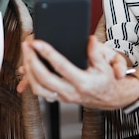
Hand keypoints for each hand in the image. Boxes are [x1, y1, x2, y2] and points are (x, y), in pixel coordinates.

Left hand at [17, 35, 138, 109]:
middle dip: (31, 61)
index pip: (61, 66)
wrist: (112, 98)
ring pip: (39, 88)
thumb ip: (96, 52)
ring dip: (29, 71)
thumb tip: (90, 40)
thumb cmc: (108, 79)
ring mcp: (64, 97)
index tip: (37, 42)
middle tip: (26, 46)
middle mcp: (71, 92)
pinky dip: (31, 81)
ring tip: (25, 55)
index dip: (47, 53)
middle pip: (44, 78)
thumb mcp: (107, 63)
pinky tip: (28, 68)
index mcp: (83, 82)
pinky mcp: (60, 98)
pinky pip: (41, 92)